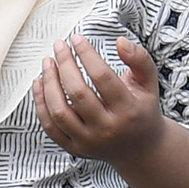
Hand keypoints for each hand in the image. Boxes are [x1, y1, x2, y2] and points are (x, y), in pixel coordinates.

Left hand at [33, 32, 166, 167]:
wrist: (139, 148)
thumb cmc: (141, 110)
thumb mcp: (149, 83)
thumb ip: (139, 59)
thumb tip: (120, 41)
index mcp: (128, 111)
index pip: (102, 78)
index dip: (87, 55)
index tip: (77, 39)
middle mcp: (107, 129)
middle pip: (78, 93)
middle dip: (65, 65)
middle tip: (60, 46)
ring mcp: (88, 141)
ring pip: (59, 112)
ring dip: (49, 83)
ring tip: (48, 63)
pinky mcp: (74, 148)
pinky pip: (50, 126)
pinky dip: (40, 103)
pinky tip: (39, 83)